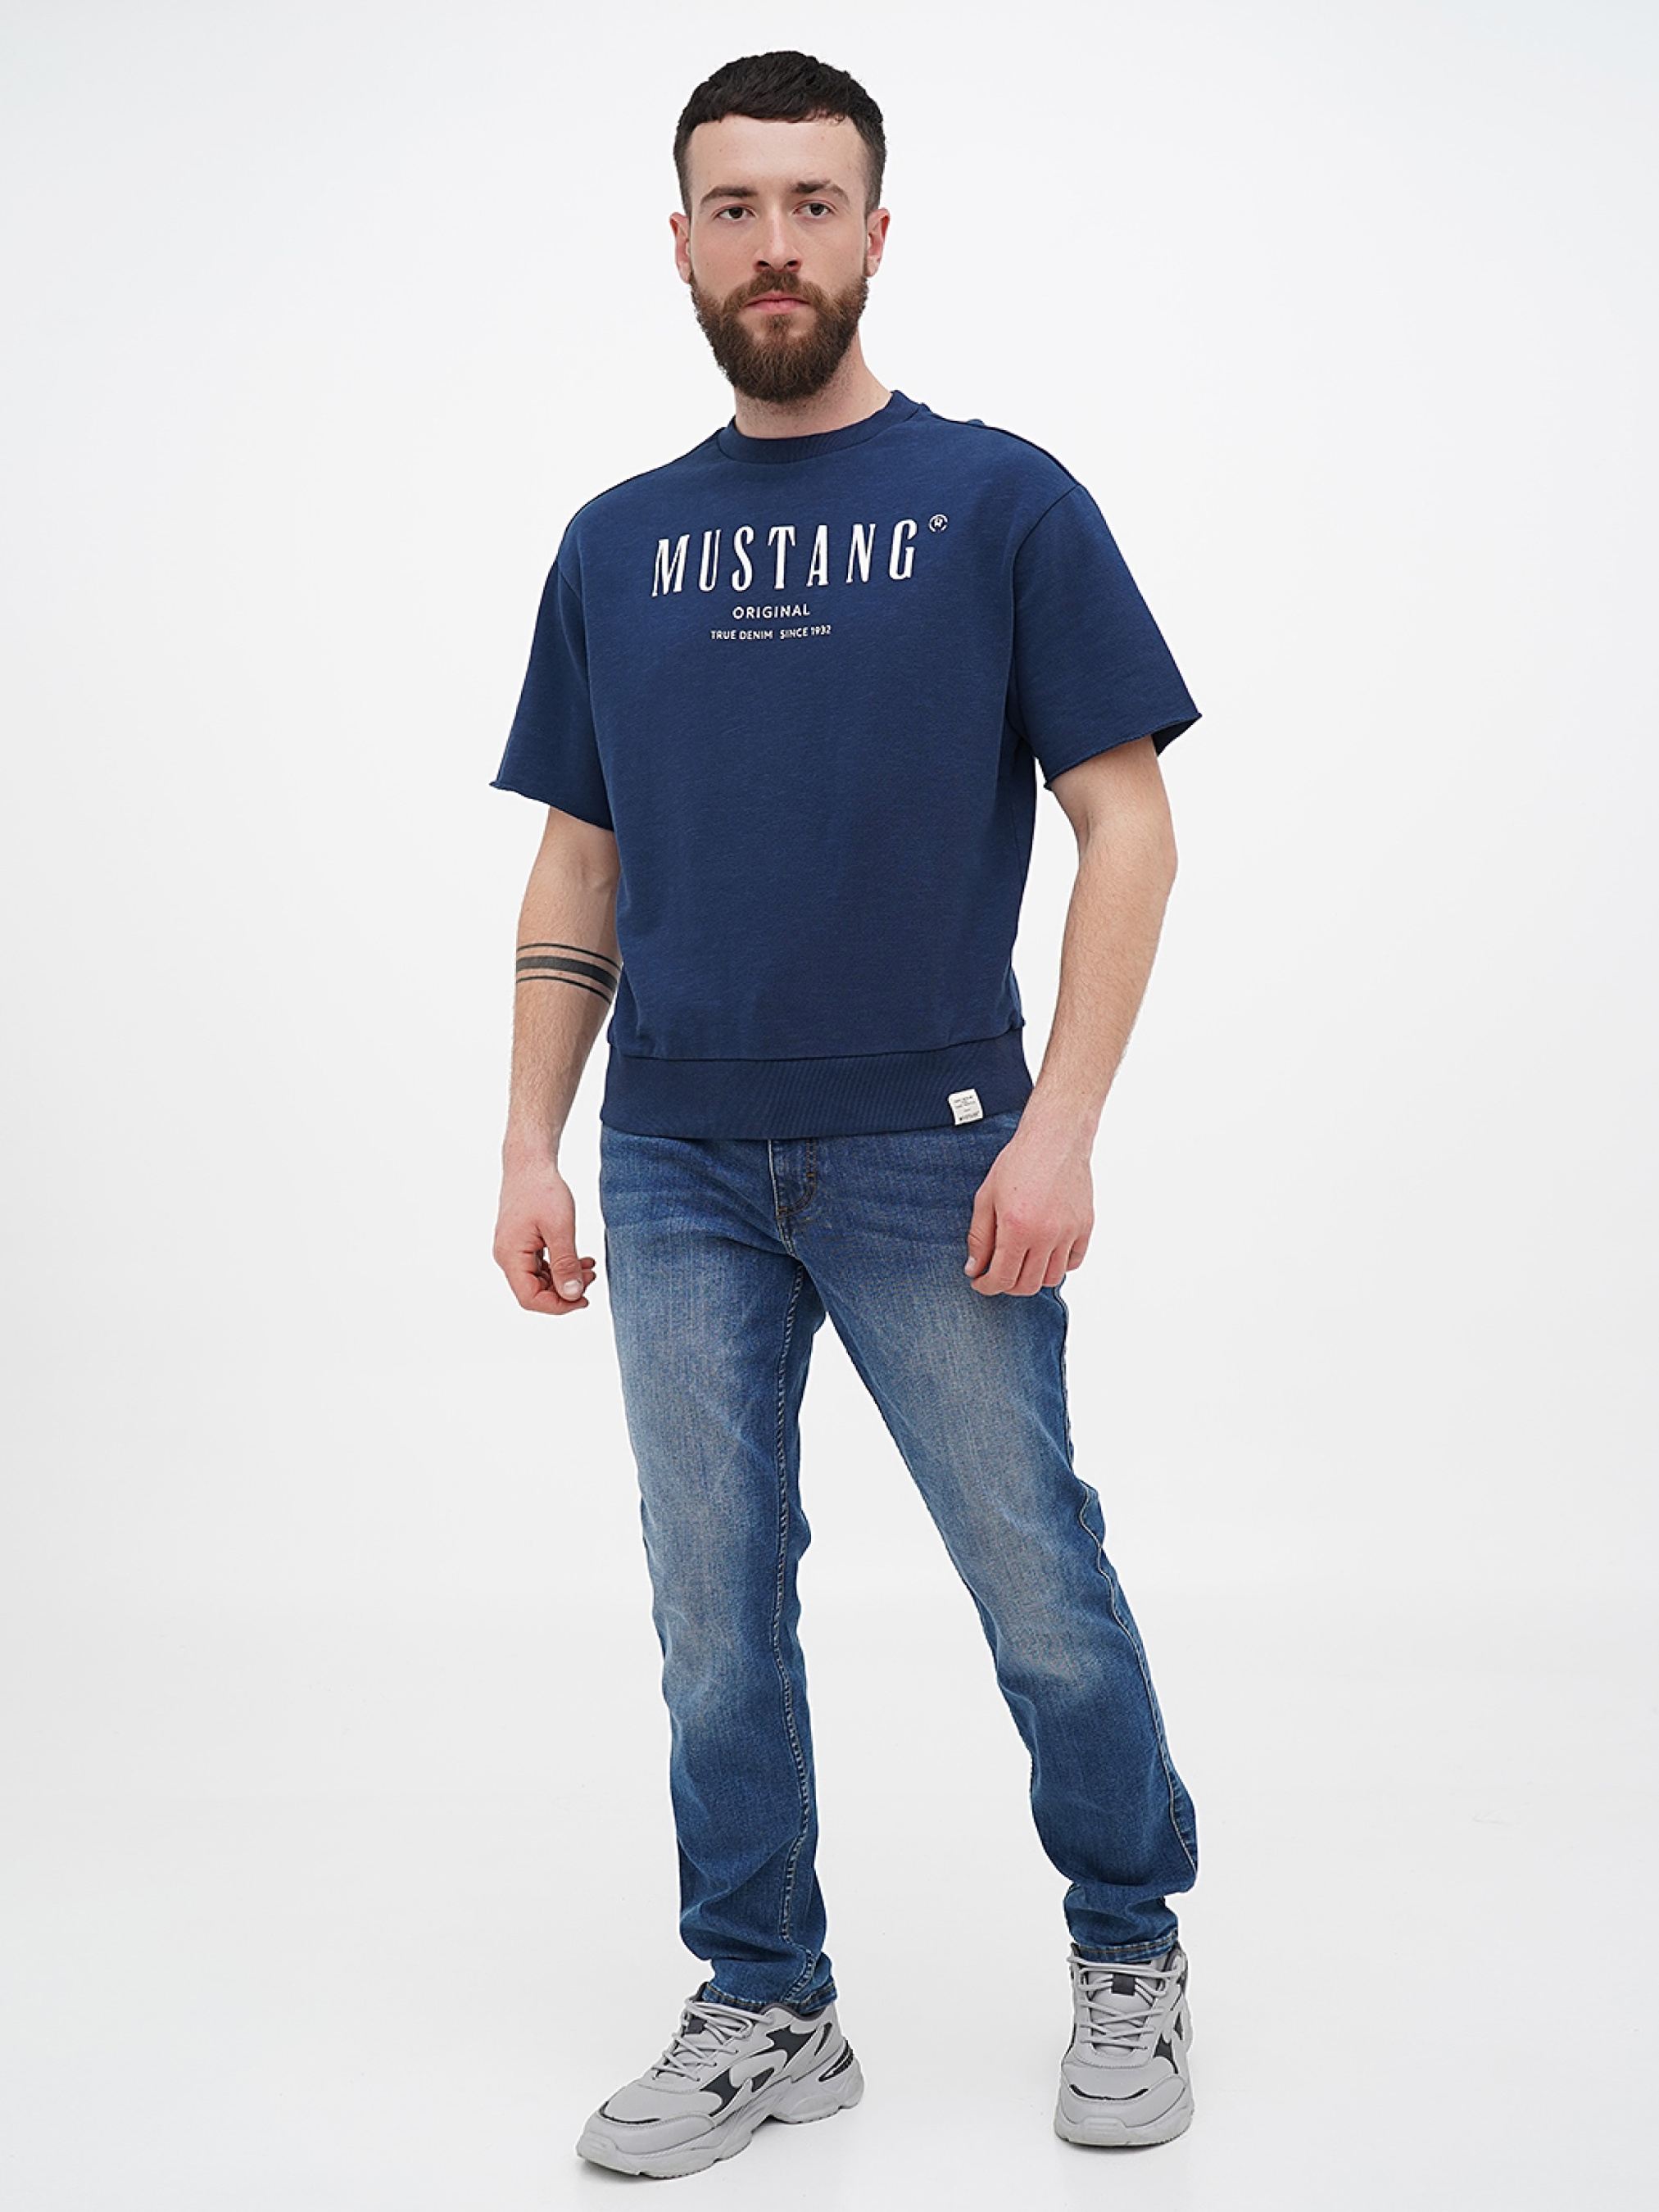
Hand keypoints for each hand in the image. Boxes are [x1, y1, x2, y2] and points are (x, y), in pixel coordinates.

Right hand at [493, 1162, 596, 1313]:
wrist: (530, 1164)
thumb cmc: (542, 1190)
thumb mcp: (560, 1228)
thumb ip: (565, 1264)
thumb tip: (572, 1295)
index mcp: (511, 1256)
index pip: (530, 1298)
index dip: (557, 1306)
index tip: (583, 1300)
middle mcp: (507, 1257)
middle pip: (535, 1292)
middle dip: (565, 1291)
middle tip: (591, 1279)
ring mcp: (514, 1250)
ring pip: (540, 1279)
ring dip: (565, 1278)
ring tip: (589, 1268)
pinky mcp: (522, 1243)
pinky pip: (540, 1265)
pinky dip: (560, 1266)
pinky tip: (580, 1259)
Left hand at [964, 1118, 1092, 1295]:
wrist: (1054, 1139)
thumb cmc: (1019, 1162)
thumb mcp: (986, 1197)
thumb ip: (979, 1236)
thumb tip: (974, 1267)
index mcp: (1017, 1228)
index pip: (1002, 1277)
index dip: (987, 1286)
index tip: (980, 1282)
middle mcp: (1046, 1235)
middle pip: (1028, 1285)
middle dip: (1007, 1286)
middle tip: (998, 1274)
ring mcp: (1069, 1232)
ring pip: (1052, 1278)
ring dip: (1033, 1278)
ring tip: (1021, 1263)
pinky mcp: (1085, 1226)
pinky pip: (1073, 1262)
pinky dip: (1059, 1265)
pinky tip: (1044, 1253)